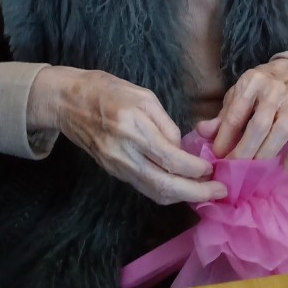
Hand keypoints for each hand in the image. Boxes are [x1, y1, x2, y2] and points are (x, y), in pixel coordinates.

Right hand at [27, 66, 226, 204]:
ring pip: (154, 192)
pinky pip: (143, 187)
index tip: (214, 169)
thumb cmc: (108, 90)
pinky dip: (165, 191)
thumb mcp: (144, 96)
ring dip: (182, 196)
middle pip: (165, 185)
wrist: (68, 101)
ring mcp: (117, 165)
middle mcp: (125, 152)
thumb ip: (166, 124)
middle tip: (219, 193)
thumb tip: (181, 149)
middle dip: (196, 193)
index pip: (172, 159)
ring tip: (205, 193)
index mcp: (135, 127)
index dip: (196, 169)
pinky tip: (181, 188)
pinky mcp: (113, 171)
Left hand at [196, 59, 287, 170]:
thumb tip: (202, 132)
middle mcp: (274, 91)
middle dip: (245, 150)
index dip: (225, 138)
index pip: (236, 114)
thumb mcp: (235, 96)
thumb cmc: (256, 91)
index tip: (217, 156)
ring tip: (253, 172)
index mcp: (251, 83)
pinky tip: (286, 168)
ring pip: (282, 131)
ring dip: (266, 154)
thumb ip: (221, 117)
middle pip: (260, 125)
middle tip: (234, 169)